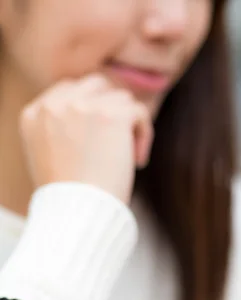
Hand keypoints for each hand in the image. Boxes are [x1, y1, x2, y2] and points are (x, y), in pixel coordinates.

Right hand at [19, 74, 152, 203]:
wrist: (79, 212)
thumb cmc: (70, 197)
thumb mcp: (50, 157)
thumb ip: (62, 130)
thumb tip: (96, 118)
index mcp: (34, 113)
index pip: (69, 90)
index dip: (92, 109)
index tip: (101, 137)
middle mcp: (56, 104)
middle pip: (97, 85)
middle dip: (112, 109)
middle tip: (119, 140)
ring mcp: (84, 106)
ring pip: (121, 98)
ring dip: (130, 124)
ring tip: (128, 156)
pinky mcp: (113, 114)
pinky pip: (139, 111)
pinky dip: (144, 135)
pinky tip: (138, 160)